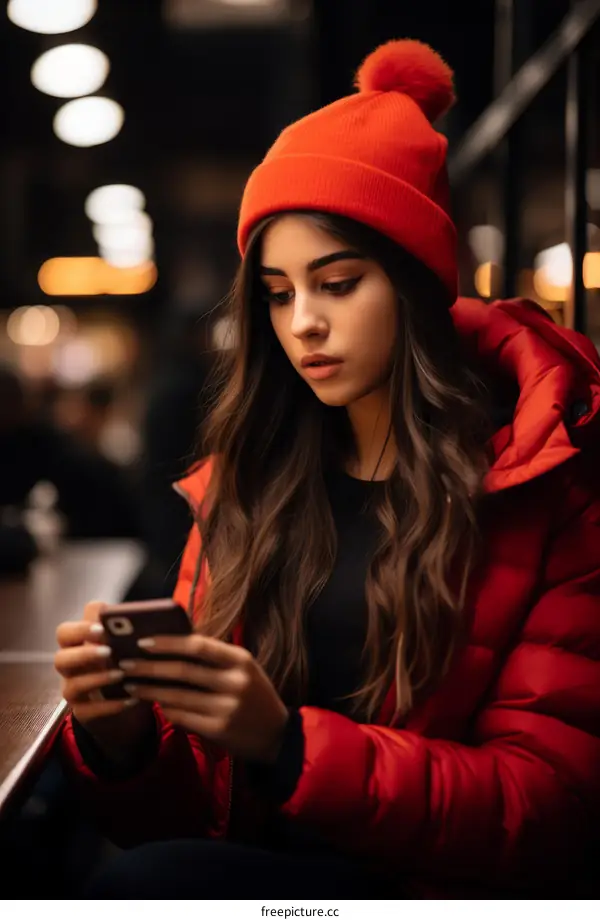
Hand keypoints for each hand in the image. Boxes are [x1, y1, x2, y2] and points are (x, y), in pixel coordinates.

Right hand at [55, 601, 154, 764]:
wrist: (128, 697)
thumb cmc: (129, 660)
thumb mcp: (130, 644)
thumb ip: (132, 632)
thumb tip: (155, 619)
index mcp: (79, 643)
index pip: (66, 632)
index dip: (81, 628)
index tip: (102, 627)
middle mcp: (71, 666)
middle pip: (60, 658)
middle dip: (83, 653)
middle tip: (108, 651)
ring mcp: (74, 690)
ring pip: (71, 686)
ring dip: (96, 679)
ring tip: (121, 675)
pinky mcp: (83, 712)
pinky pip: (88, 711)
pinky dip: (109, 705)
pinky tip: (130, 699)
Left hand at [118, 634, 288, 763]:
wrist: (277, 735)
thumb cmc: (253, 695)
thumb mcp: (242, 669)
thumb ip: (213, 658)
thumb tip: (170, 646)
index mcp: (240, 659)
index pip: (198, 645)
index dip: (168, 642)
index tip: (143, 641)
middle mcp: (235, 682)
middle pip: (183, 670)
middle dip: (149, 667)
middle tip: (125, 664)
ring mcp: (227, 708)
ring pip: (177, 696)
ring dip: (150, 690)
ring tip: (131, 685)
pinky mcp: (218, 730)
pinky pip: (182, 717)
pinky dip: (165, 709)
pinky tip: (153, 704)